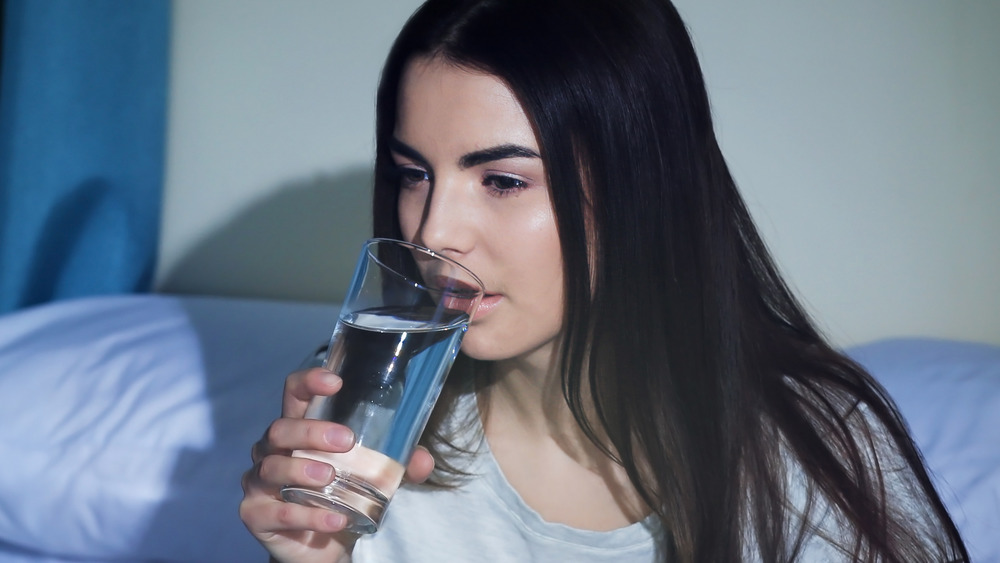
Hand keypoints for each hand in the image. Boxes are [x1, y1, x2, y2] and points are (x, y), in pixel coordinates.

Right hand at [239, 367, 434, 562]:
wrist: (323, 546)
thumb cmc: (342, 497)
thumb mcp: (373, 477)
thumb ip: (396, 466)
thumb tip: (423, 460)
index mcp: (299, 430)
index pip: (295, 393)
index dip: (309, 382)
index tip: (335, 382)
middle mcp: (273, 450)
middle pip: (280, 428)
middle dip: (312, 431)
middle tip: (345, 440)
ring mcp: (259, 482)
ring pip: (273, 467)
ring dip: (302, 470)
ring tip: (331, 479)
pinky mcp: (256, 514)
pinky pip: (279, 512)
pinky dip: (309, 516)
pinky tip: (335, 519)